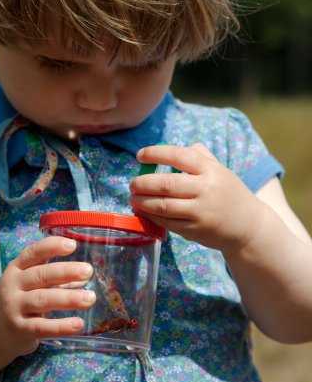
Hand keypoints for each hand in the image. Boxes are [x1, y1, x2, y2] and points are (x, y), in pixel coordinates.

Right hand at [0, 236, 94, 358]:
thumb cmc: (21, 298)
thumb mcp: (31, 282)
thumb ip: (55, 277)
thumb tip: (85, 275)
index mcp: (17, 268)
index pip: (34, 252)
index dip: (52, 246)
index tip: (72, 244)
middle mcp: (13, 285)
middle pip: (40, 275)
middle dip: (66, 271)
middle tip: (88, 270)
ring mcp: (14, 307)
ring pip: (43, 300)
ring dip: (68, 298)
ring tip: (90, 298)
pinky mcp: (20, 329)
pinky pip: (42, 327)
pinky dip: (61, 326)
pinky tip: (79, 324)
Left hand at [129, 143, 265, 251]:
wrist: (248, 226)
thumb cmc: (227, 192)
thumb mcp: (219, 169)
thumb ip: (197, 155)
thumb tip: (167, 151)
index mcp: (211, 169)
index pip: (178, 155)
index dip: (155, 154)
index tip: (140, 155)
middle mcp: (206, 189)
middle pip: (166, 184)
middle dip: (143, 183)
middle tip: (132, 183)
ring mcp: (200, 212)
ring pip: (163, 205)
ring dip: (142, 201)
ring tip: (133, 198)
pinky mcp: (195, 230)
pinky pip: (166, 222)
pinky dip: (151, 216)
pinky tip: (143, 211)